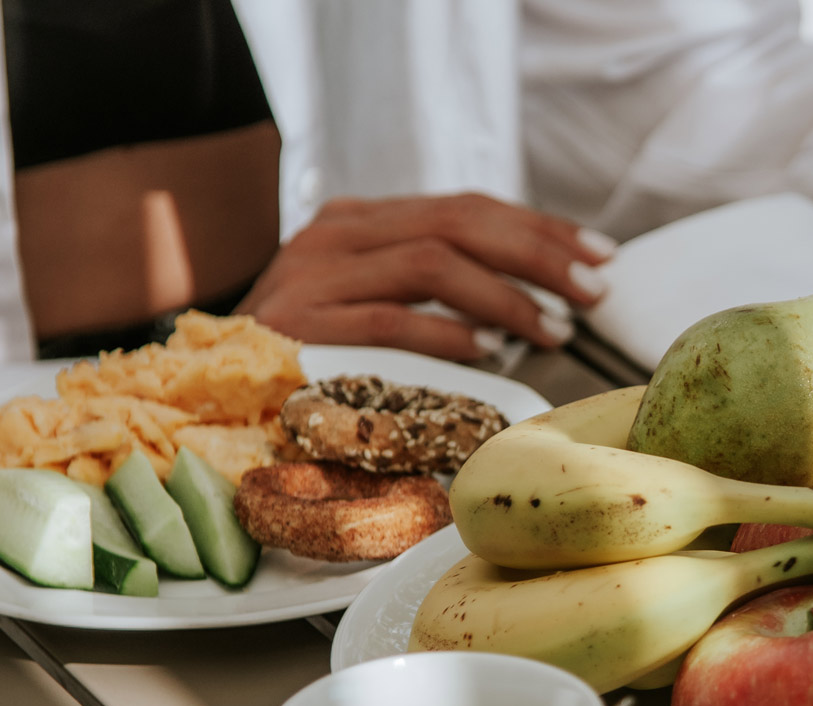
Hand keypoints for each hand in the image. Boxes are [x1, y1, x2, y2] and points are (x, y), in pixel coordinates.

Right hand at [239, 194, 615, 357]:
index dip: (540, 228)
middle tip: (597, 290)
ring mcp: (314, 277)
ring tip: (555, 331)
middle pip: (459, 223)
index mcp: (363, 223)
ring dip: (506, 297)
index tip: (601, 254)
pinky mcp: (301, 326)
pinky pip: (389, 320)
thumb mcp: (376, 307)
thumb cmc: (315, 361)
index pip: (466, 208)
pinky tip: (492, 351)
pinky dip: (448, 334)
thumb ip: (439, 295)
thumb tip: (536, 312)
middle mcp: (338, 236)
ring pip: (431, 262)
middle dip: (540, 255)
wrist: (211, 390)